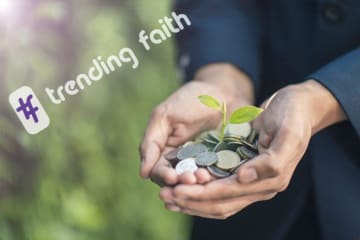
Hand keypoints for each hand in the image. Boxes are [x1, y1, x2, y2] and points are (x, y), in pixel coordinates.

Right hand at [139, 63, 253, 185]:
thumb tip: (143, 173)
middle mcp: (182, 162)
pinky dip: (214, 179)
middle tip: (191, 178)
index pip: (159, 172)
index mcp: (165, 153)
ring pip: (196, 182)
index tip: (171, 177)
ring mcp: (202, 165)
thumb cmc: (189, 100)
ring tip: (204, 177)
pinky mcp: (221, 164)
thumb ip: (151, 143)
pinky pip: (216, 177)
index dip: (164, 177)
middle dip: (182, 182)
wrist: (222, 92)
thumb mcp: (164, 116)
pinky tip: (216, 175)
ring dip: (198, 183)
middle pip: (178, 181)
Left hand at [160, 80, 345, 218]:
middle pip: (220, 203)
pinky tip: (183, 185)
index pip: (230, 194)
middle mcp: (259, 185)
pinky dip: (200, 189)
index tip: (178, 190)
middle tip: (165, 196)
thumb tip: (242, 178)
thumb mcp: (289, 133)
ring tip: (168, 196)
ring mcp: (250, 180)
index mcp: (271, 179)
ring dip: (192, 200)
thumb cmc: (294, 115)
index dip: (202, 194)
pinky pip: (219, 186)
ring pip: (217, 200)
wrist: (298, 106)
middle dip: (192, 201)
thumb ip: (271, 161)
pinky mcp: (242, 171)